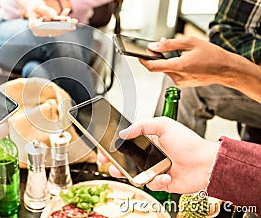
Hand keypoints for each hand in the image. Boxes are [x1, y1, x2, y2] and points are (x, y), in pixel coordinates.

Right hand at [98, 117, 218, 193]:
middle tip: (106, 163)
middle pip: (125, 160)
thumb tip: (123, 133)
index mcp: (149, 141)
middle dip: (113, 162)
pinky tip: (166, 176)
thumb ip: (141, 126)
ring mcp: (154, 170)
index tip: (104, 148)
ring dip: (128, 174)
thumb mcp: (163, 125)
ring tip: (123, 172)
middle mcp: (150, 156)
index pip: (126, 143)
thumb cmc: (189, 143)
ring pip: (134, 175)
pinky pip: (151, 185)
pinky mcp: (161, 183)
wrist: (206, 164)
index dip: (114, 147)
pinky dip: (157, 181)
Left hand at [139, 36, 244, 86]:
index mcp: (179, 66)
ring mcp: (180, 82)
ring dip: (168, 60)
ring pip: (166, 69)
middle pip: (159, 67)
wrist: (227, 70)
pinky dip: (175, 65)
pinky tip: (186, 61)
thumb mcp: (190, 42)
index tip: (138, 53)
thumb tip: (153, 46)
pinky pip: (173, 73)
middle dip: (158, 56)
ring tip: (183, 53)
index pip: (153, 66)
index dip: (143, 60)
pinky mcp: (183, 84)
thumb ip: (169, 44)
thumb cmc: (212, 55)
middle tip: (164, 46)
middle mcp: (178, 77)